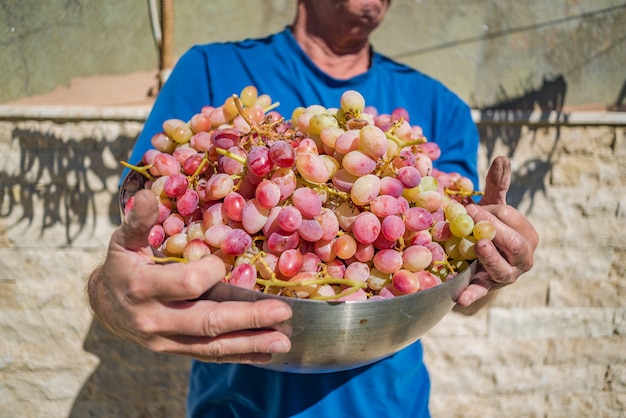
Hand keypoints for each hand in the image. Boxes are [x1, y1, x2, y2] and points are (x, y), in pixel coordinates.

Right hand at [87, 189, 292, 362]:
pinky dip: (240, 354)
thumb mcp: (124, 240)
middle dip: (247, 318)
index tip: (226, 261)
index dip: (211, 272)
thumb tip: (147, 195)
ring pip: (213, 346)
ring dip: (251, 343)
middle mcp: (155, 320)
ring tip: (283, 341)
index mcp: (142, 288)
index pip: (186, 284)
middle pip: (207, 322)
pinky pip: (210, 356)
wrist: (105, 306)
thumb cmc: (121, 266)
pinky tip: (267, 353)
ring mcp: (167, 341)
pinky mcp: (177, 351)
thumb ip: (138, 221)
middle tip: (283, 313)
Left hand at [456, 156, 538, 306]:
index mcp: (527, 237)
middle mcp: (523, 259)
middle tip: (472, 215)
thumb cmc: (488, 228)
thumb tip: (502, 157)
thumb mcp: (491, 207)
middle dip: (495, 228)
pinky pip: (480, 292)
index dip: (495, 213)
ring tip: (480, 246)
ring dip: (491, 258)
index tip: (473, 206)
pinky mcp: (486, 288)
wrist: (478, 257)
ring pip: (504, 269)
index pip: (514, 221)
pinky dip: (472, 295)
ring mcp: (506, 276)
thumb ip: (497, 185)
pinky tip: (460, 298)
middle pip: (516, 245)